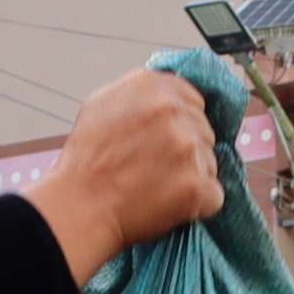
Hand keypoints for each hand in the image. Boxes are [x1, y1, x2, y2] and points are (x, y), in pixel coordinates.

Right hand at [24, 68, 220, 283]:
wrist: (79, 207)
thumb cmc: (85, 161)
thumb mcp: (103, 103)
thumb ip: (140, 92)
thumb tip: (168, 94)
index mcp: (154, 86)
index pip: (194, 100)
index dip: (181, 124)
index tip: (164, 142)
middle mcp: (175, 110)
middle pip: (205, 131)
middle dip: (187, 150)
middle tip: (155, 168)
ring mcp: (189, 148)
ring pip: (210, 162)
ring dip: (192, 176)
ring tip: (158, 187)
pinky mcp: (197, 185)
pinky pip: (214, 195)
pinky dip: (198, 204)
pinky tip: (171, 205)